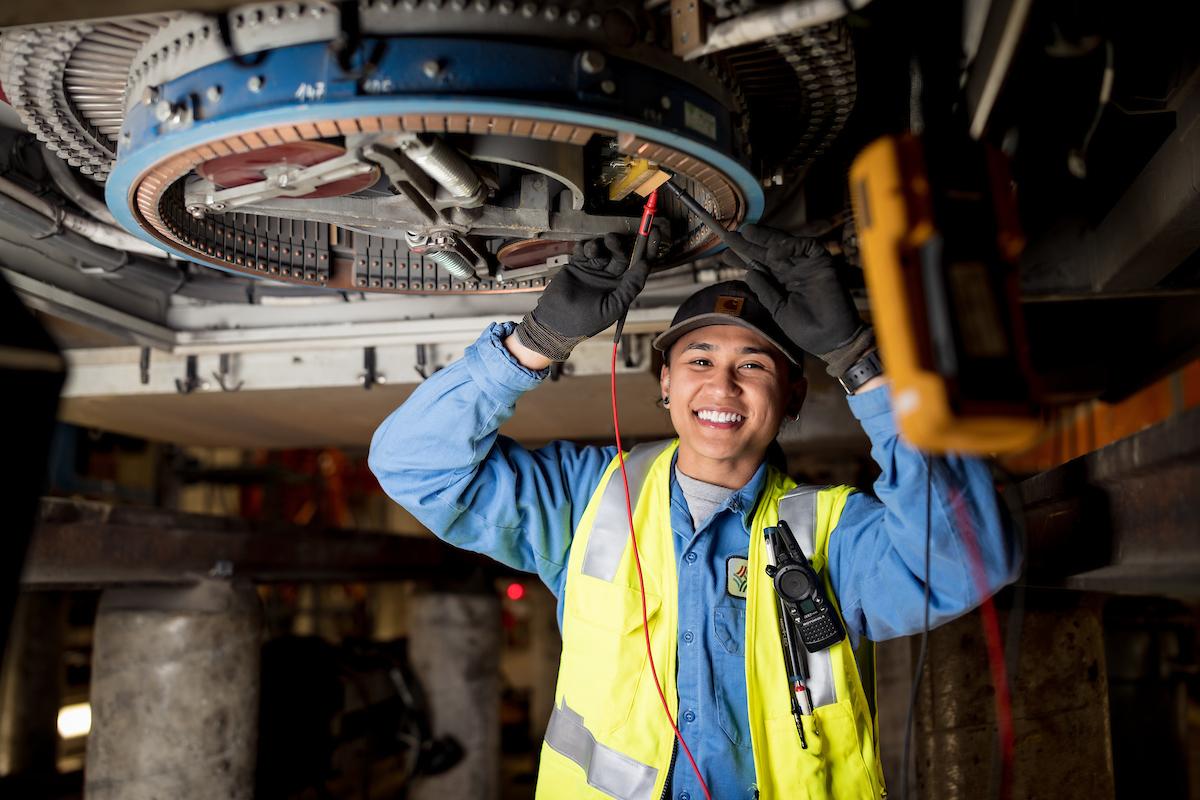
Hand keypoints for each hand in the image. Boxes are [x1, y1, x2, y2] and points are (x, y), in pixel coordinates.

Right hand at [515, 233, 652, 360]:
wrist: (555, 323)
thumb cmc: (586, 321)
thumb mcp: (613, 307)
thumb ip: (630, 287)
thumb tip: (645, 265)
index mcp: (622, 287)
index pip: (639, 266)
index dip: (648, 250)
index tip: (654, 233)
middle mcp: (610, 277)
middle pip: (620, 254)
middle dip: (618, 245)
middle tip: (612, 239)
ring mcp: (594, 269)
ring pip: (602, 250)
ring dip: (599, 245)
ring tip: (592, 248)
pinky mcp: (577, 265)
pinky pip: (583, 250)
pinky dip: (584, 246)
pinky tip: (582, 249)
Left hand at [721, 224, 868, 372]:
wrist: (831, 342)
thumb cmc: (807, 331)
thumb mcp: (778, 310)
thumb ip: (765, 290)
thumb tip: (749, 272)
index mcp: (782, 282)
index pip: (759, 265)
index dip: (742, 258)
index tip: (725, 254)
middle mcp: (794, 270)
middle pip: (769, 251)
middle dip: (750, 243)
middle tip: (729, 236)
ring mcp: (808, 266)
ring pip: (786, 244)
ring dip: (767, 238)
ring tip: (747, 233)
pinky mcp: (823, 263)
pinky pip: (808, 246)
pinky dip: (790, 245)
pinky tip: (774, 250)